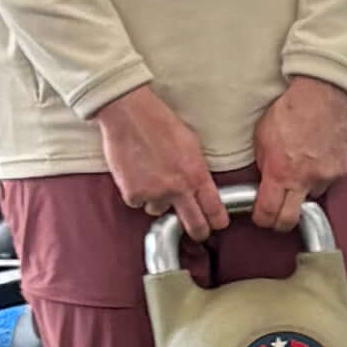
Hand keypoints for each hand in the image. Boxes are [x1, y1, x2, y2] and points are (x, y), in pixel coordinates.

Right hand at [94, 80, 228, 235]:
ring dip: (157, 201)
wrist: (129, 114)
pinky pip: (137, 202)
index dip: (218, 221)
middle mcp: (178, 189)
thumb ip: (196, 170)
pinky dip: (136, 192)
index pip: (214, 209)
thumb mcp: (191, 145)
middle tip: (198, 232)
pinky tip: (135, 173)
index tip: (217, 224)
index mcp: (196, 175)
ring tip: (151, 177)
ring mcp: (154, 193)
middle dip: (198, 231)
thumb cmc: (160, 123)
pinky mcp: (132, 194)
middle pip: (195, 225)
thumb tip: (200, 188)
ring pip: (159, 210)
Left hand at [246, 75, 346, 228]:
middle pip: (291, 219)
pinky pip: (327, 182)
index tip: (261, 217)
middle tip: (276, 215)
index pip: (269, 212)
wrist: (321, 95)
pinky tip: (315, 160)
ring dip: (303, 191)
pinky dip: (320, 176)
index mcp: (281, 172)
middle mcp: (305, 179)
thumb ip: (263, 165)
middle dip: (280, 221)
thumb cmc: (291, 110)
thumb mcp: (262, 138)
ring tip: (300, 171)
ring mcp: (326, 176)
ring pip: (311, 198)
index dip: (261, 219)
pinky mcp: (341, 170)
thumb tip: (264, 181)